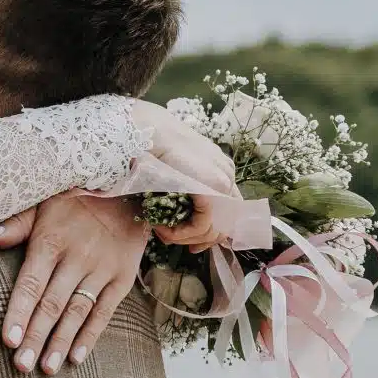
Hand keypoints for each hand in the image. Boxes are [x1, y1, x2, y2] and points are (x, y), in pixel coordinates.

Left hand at [0, 191, 148, 375]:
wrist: (129, 190)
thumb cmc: (75, 199)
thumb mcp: (43, 203)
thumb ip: (16, 224)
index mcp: (50, 240)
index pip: (30, 284)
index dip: (18, 312)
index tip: (7, 340)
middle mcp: (75, 257)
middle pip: (51, 304)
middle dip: (35, 336)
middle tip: (20, 365)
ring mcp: (101, 269)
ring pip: (77, 311)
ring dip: (61, 342)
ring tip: (46, 368)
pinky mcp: (122, 278)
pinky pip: (105, 312)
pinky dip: (91, 336)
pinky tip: (77, 358)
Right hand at [134, 100, 237, 251]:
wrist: (147, 130)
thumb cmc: (153, 145)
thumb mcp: (175, 169)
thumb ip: (187, 188)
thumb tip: (184, 217)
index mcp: (221, 168)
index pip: (230, 209)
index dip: (214, 229)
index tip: (196, 242)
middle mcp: (227, 174)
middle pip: (229, 221)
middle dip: (205, 239)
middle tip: (186, 247)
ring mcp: (222, 181)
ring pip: (216, 227)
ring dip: (189, 237)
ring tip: (165, 234)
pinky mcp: (212, 190)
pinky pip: (203, 224)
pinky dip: (183, 233)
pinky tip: (164, 230)